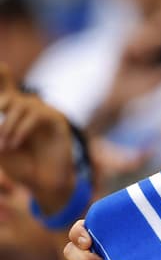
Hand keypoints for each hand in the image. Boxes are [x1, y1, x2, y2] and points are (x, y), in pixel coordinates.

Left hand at [0, 64, 78, 211]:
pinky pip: (36, 114)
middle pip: (9, 93)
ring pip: (20, 104)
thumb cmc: (21, 166)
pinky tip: (15, 143)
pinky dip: (21, 129)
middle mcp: (27, 106)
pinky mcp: (56, 119)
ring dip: (7, 125)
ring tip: (4, 146)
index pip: (3, 84)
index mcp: (11, 110)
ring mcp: (43, 111)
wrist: (44, 184)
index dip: (0, 74)